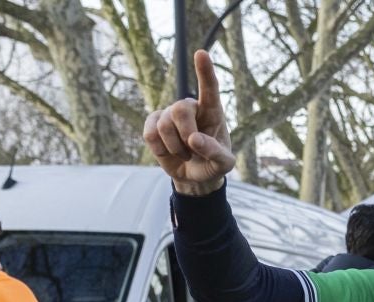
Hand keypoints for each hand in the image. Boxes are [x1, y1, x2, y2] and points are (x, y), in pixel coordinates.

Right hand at [142, 49, 234, 196]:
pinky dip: (160, 150)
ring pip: (164, 125)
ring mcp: (170, 114)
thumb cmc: (213, 164)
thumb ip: (215, 152)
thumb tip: (194, 139)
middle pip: (180, 109)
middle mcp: (190, 107)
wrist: (194, 176)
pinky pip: (150, 134)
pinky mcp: (153, 124)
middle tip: (192, 150)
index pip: (209, 89)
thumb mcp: (223, 164)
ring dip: (175, 148)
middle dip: (184, 133)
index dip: (204, 71)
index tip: (201, 53)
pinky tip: (168, 152)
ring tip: (185, 154)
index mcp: (212, 112)